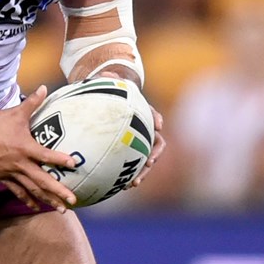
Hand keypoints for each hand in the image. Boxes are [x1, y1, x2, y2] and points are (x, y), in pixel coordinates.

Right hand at [0, 86, 78, 211]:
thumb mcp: (15, 113)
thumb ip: (32, 103)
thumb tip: (44, 87)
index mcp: (25, 147)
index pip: (46, 156)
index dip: (60, 160)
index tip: (74, 164)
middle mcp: (20, 163)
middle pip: (42, 181)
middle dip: (58, 191)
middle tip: (73, 201)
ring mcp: (11, 173)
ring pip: (32, 189)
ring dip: (47, 199)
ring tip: (61, 208)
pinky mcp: (3, 178)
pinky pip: (17, 191)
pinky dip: (27, 199)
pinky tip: (37, 206)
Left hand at [84, 70, 164, 187]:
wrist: (107, 105)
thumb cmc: (109, 95)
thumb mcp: (108, 86)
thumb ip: (108, 80)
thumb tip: (106, 75)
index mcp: (142, 114)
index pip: (153, 116)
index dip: (156, 120)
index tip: (158, 126)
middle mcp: (145, 131)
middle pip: (155, 144)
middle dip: (153, 156)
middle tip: (147, 165)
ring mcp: (138, 144)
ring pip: (145, 160)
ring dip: (142, 173)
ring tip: (132, 184)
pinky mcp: (129, 155)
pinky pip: (131, 168)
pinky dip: (126, 177)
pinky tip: (118, 188)